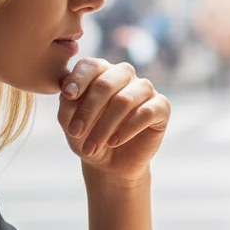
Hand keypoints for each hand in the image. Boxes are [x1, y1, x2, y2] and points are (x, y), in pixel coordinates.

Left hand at [58, 58, 169, 181]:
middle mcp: (124, 76)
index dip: (79, 79)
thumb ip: (67, 104)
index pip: (91, 66)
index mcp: (101, 72)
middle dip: (88, 110)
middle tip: (75, 133)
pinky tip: (114, 141)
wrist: (110, 163)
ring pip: (125, 100)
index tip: (68, 96)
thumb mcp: (70, 122)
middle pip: (106, 83)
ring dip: (105, 125)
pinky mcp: (162, 107)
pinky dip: (128, 128)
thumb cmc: (88, 137)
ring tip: (93, 146)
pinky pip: (146, 112)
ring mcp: (145, 90)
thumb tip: (69, 92)